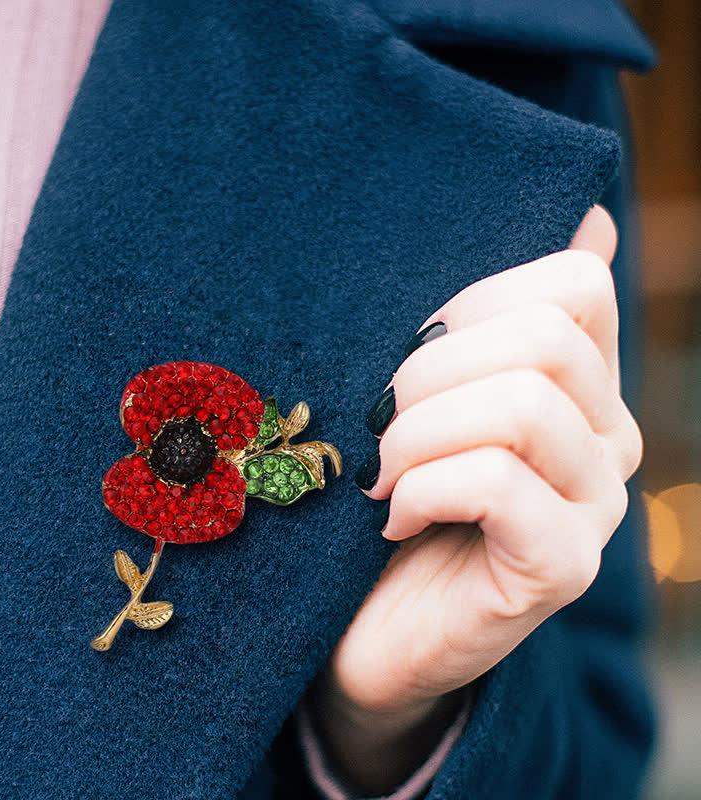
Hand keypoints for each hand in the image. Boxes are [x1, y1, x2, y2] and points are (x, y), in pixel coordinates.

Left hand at [309, 206, 642, 792]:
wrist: (361, 619)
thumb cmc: (381, 488)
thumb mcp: (415, 390)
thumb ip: (478, 317)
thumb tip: (593, 213)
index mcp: (576, 381)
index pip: (576, 282)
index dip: (477, 299)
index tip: (409, 349)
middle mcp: (605, 437)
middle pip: (544, 338)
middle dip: (427, 373)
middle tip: (376, 424)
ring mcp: (595, 507)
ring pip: (523, 405)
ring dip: (416, 434)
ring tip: (378, 473)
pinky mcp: (563, 568)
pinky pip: (498, 483)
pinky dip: (423, 488)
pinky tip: (392, 517)